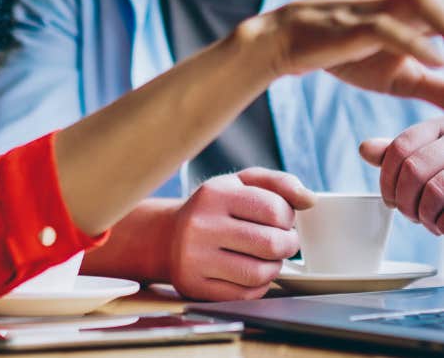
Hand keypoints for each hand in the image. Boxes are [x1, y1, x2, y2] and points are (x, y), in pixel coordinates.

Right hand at [167, 168, 314, 300]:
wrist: (167, 236)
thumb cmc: (213, 208)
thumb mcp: (239, 184)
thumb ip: (277, 183)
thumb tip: (309, 199)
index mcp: (214, 194)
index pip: (274, 209)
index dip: (287, 217)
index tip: (280, 219)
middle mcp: (201, 224)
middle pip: (271, 244)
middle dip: (287, 244)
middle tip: (282, 241)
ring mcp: (195, 257)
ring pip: (261, 273)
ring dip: (274, 267)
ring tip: (266, 256)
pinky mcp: (196, 286)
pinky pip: (246, 295)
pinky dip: (258, 286)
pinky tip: (249, 272)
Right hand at [253, 0, 443, 102]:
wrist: (280, 40)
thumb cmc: (342, 56)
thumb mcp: (398, 78)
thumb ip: (436, 88)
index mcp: (415, 11)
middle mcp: (400, 3)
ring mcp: (374, 10)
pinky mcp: (350, 26)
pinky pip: (385, 28)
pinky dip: (414, 43)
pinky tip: (437, 62)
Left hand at [360, 117, 443, 234]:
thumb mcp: (434, 156)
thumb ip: (403, 154)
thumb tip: (365, 149)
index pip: (401, 147)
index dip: (387, 178)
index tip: (388, 200)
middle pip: (414, 169)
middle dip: (404, 199)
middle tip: (409, 215)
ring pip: (435, 190)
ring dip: (425, 215)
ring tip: (429, 223)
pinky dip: (443, 224)